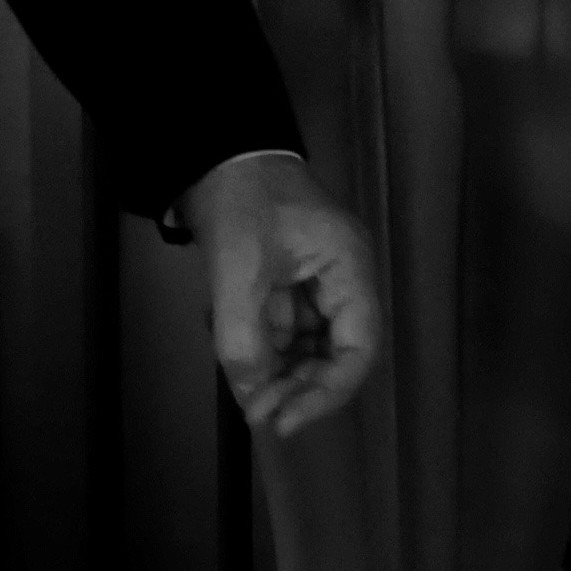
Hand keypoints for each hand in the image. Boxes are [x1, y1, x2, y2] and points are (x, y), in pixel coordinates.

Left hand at [182, 149, 381, 439]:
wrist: (213, 149)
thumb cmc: (238, 198)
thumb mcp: (238, 268)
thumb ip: (244, 338)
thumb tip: (252, 398)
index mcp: (348, 268)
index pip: (357, 348)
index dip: (327, 393)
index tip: (286, 421)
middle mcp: (341, 279)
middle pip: (333, 354)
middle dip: (296, 387)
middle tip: (257, 412)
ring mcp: (314, 281)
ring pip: (305, 347)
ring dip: (274, 371)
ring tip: (241, 386)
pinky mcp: (287, 281)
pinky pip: (281, 330)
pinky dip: (258, 346)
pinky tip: (227, 345)